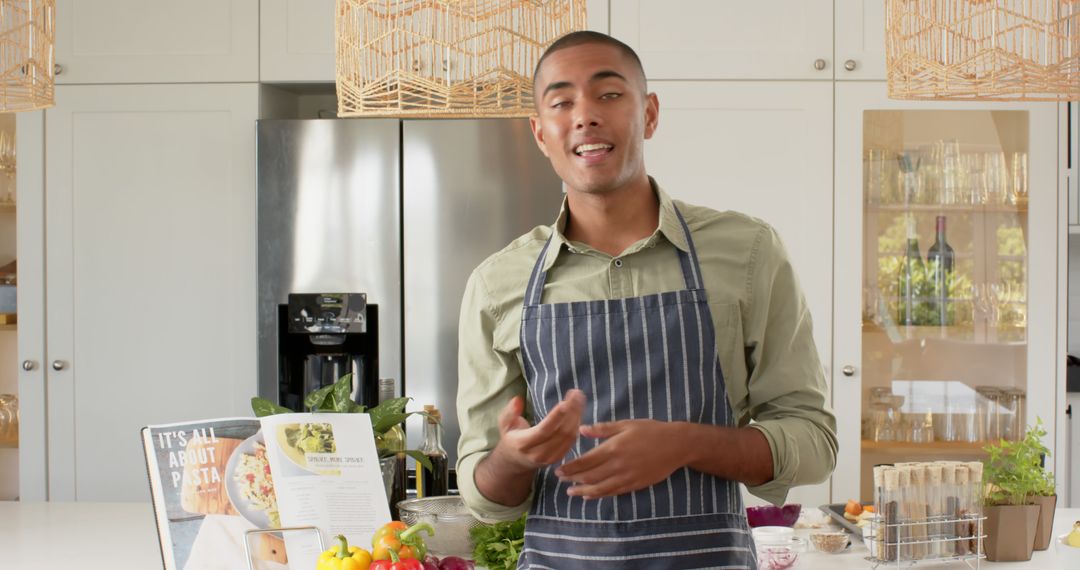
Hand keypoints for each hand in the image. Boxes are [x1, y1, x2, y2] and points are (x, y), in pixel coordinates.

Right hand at [492, 389, 585, 471]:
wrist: (515, 462)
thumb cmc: (511, 437)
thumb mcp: (504, 424)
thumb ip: (509, 412)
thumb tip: (518, 400)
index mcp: (523, 444)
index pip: (543, 430)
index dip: (555, 417)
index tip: (565, 402)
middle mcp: (538, 453)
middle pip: (560, 433)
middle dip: (571, 412)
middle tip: (576, 394)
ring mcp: (550, 458)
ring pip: (569, 437)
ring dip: (577, 416)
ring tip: (579, 398)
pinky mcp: (558, 458)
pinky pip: (571, 441)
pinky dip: (577, 425)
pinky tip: (577, 411)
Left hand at [555, 419, 686, 498]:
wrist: (676, 445)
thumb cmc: (650, 431)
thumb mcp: (626, 424)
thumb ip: (603, 429)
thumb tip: (582, 430)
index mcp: (613, 448)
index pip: (585, 462)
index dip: (570, 467)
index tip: (558, 470)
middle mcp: (617, 466)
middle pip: (589, 477)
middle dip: (573, 479)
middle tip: (560, 480)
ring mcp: (626, 477)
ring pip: (600, 488)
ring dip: (583, 491)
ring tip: (571, 492)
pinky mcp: (635, 485)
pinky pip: (613, 492)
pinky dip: (600, 495)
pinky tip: (591, 495)